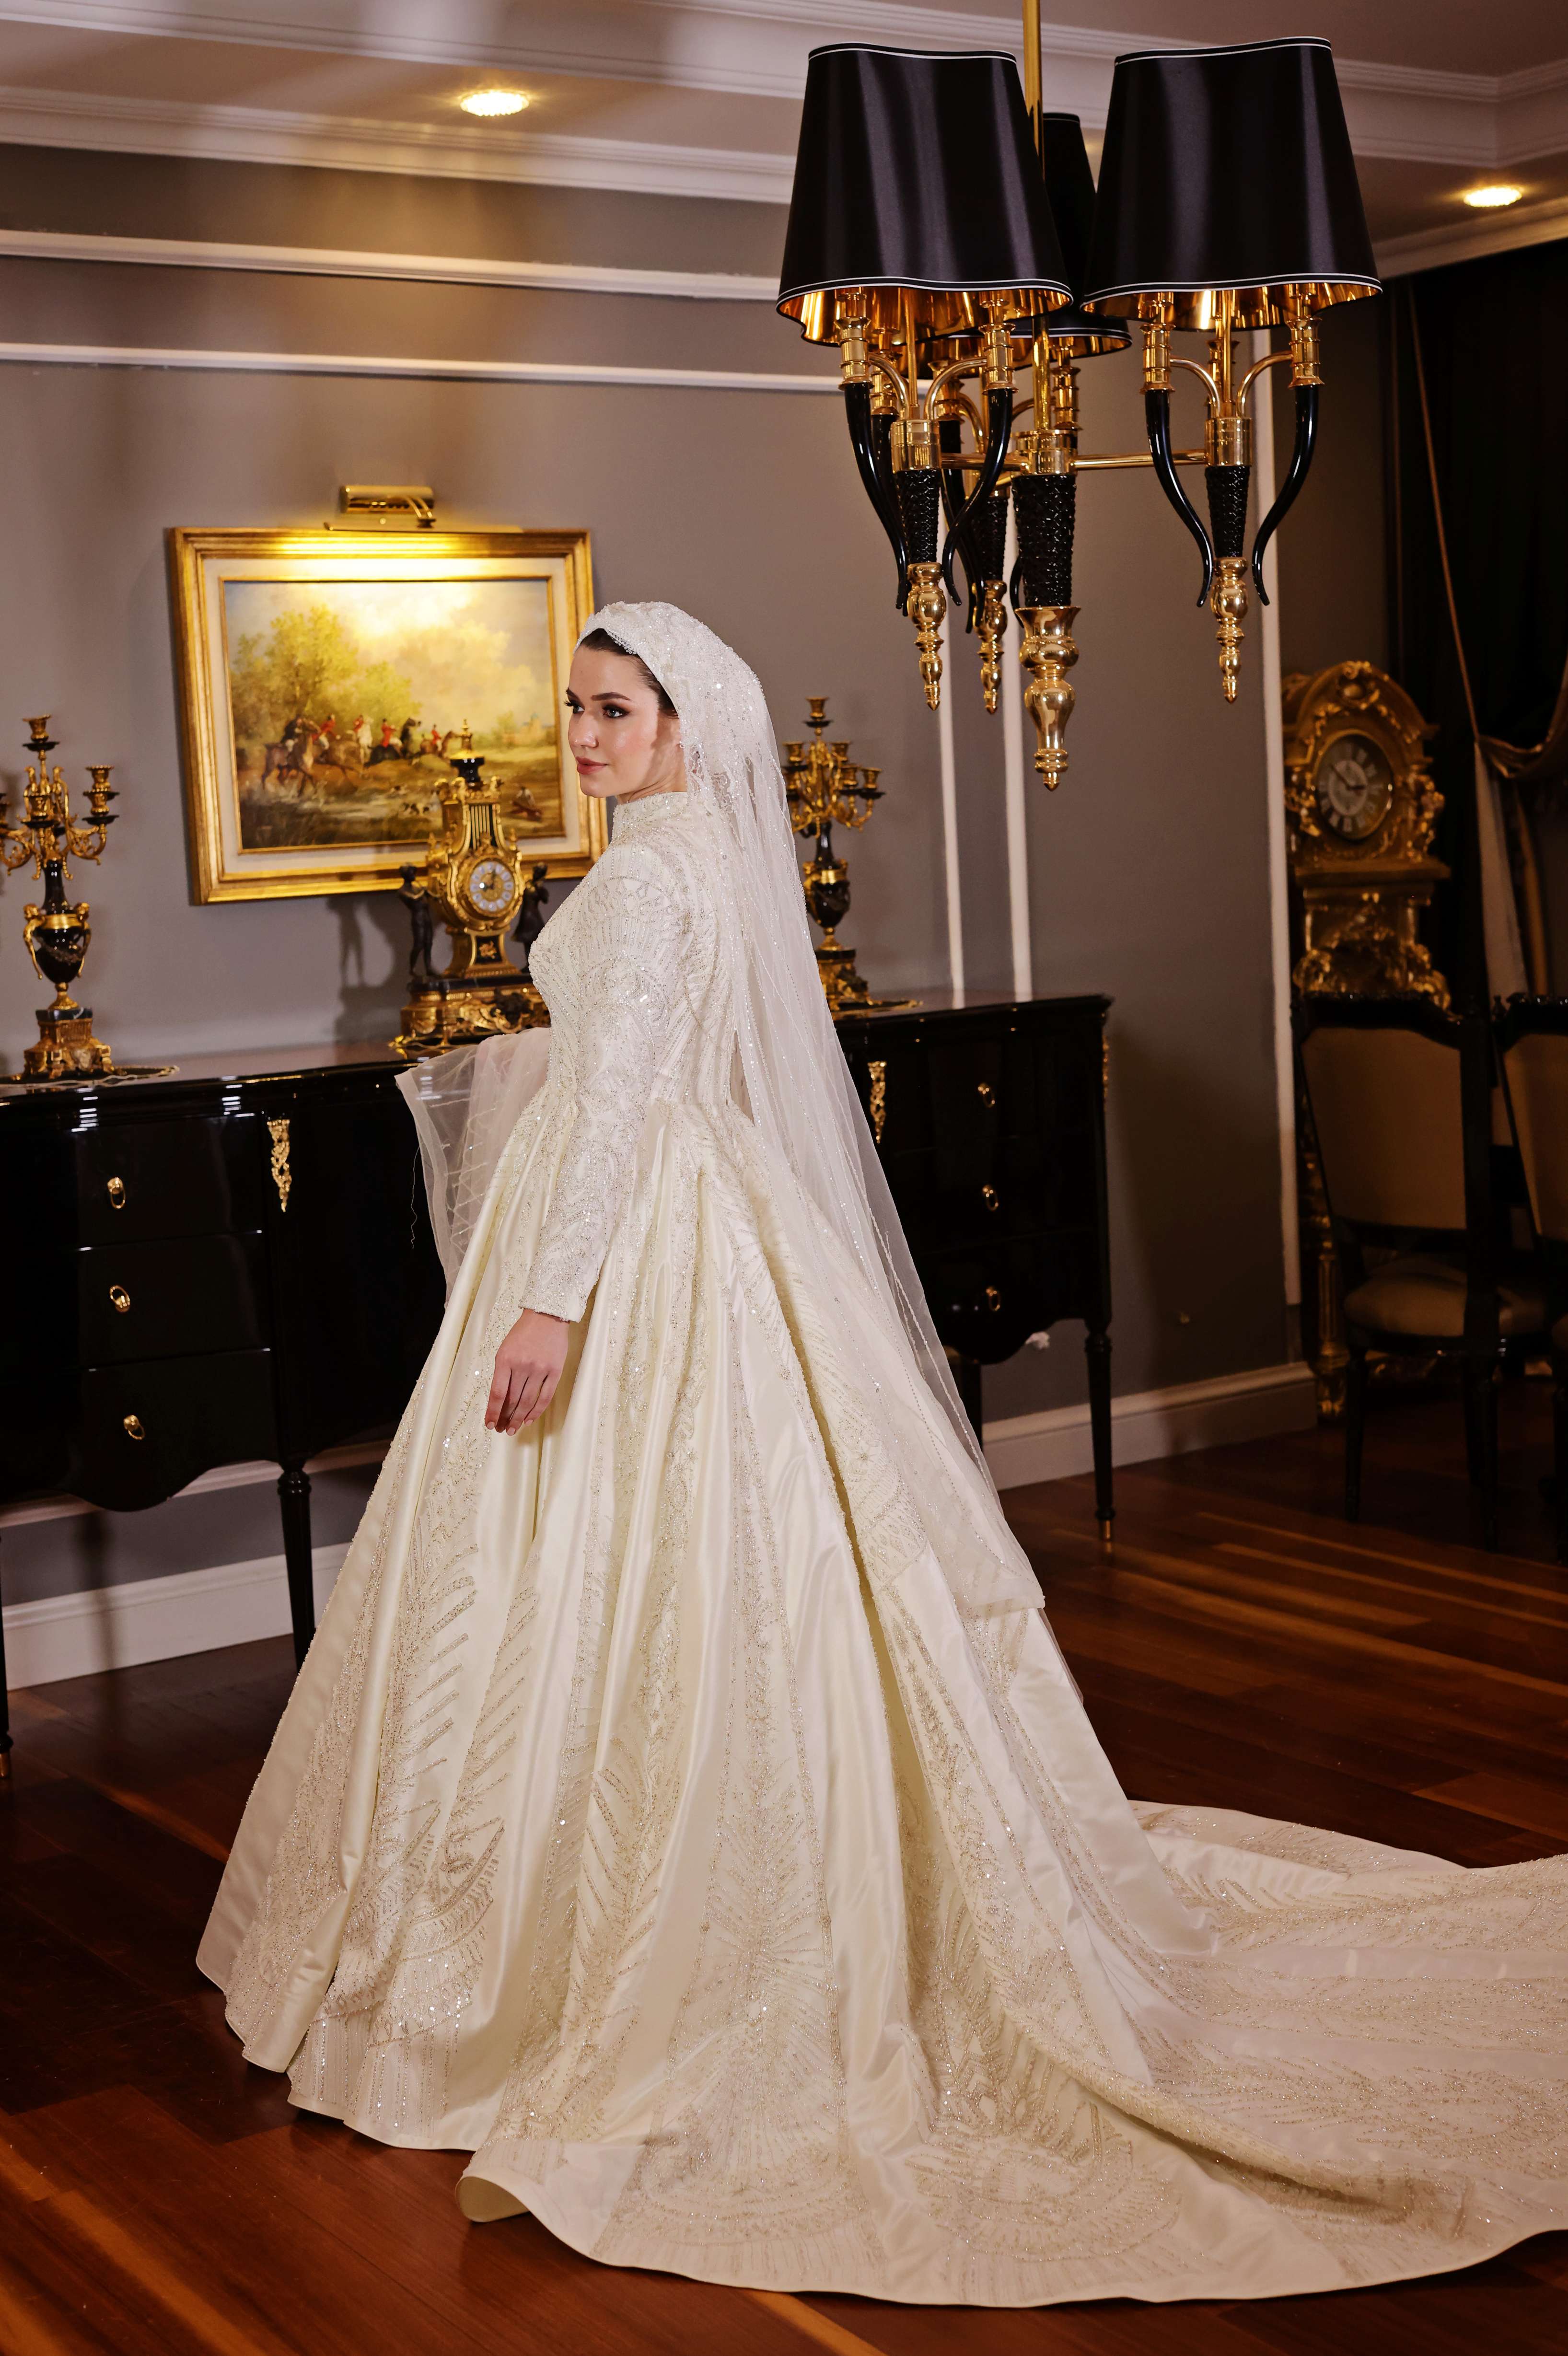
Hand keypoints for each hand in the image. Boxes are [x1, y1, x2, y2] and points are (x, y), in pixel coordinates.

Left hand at [486, 1307, 568, 1433]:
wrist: (547, 1316)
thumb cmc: (522, 1333)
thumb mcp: (505, 1350)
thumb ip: (502, 1373)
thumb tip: (500, 1400)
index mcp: (505, 1360)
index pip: (497, 1393)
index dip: (493, 1412)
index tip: (490, 1424)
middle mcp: (522, 1365)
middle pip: (512, 1400)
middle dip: (505, 1418)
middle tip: (501, 1429)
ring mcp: (540, 1369)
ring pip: (528, 1401)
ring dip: (519, 1418)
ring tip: (513, 1429)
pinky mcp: (555, 1371)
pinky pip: (545, 1397)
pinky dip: (536, 1411)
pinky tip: (529, 1420)